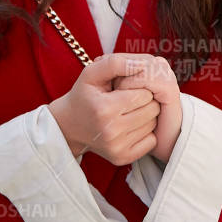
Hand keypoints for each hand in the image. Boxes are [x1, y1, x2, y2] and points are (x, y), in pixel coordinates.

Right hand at [48, 53, 160, 168]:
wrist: (69, 126)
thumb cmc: (84, 95)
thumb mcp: (92, 72)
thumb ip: (116, 63)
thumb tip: (142, 63)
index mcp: (104, 109)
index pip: (144, 94)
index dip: (139, 85)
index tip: (128, 86)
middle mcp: (111, 132)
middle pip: (152, 109)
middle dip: (145, 99)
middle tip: (130, 97)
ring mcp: (117, 148)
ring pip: (153, 124)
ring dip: (146, 114)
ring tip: (130, 110)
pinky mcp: (122, 158)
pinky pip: (152, 141)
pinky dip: (146, 131)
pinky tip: (132, 124)